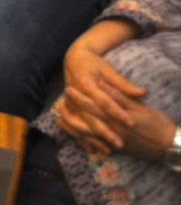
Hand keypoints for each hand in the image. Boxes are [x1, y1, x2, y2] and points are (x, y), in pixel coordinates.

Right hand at [55, 39, 144, 153]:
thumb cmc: (93, 64)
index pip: (104, 102)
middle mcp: (74, 95)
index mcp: (85, 83)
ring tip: (108, 150)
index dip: (118, 113)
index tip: (131, 124)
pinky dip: (83, 139)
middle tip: (120, 144)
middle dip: (105, 132)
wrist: (73, 59)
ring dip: (94, 139)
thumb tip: (143, 93)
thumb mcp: (108, 70)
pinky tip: (94, 149)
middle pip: (91, 117)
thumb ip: (124, 84)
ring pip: (80, 126)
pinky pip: (73, 127)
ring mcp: (69, 103)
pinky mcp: (67, 108)